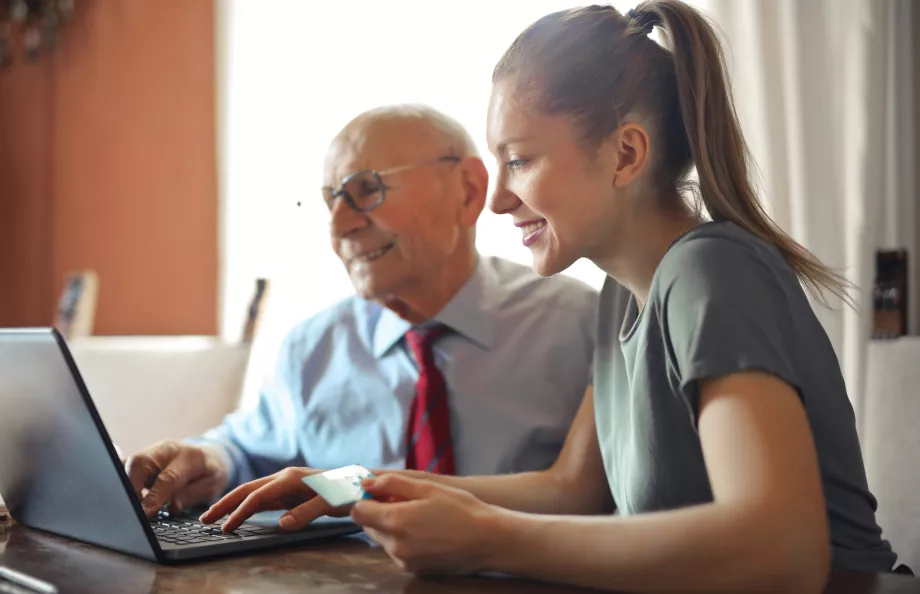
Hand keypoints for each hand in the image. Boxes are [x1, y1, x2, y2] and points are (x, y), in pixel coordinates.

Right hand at [124, 440, 229, 517]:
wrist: (210, 454)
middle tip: (129, 510)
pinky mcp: (142, 457)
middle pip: (140, 463)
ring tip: (124, 506)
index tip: (145, 513)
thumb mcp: (212, 486)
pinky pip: (126, 466)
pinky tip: (121, 496)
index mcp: (189, 457)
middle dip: (130, 486)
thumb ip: (192, 495)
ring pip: (129, 463)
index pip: (168, 478)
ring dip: (123, 484)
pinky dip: (120, 480)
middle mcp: (167, 450)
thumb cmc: (211, 472)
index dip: (155, 497)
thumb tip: (172, 507)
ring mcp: (152, 451)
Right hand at [199, 467, 348, 532]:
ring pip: (253, 493)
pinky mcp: (290, 491)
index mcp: (290, 478)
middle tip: (203, 520)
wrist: (361, 482)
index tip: (225, 528)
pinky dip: (247, 506)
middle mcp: (284, 478)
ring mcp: (286, 484)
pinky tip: (240, 514)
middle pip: (247, 490)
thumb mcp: (330, 503)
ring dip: (233, 504)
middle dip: (224, 503)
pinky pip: (263, 499)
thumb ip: (306, 512)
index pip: (257, 496)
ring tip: (214, 518)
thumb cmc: (348, 490)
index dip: (240, 512)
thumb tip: (281, 524)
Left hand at [351, 474, 501, 575]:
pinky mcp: (414, 570)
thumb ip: (392, 484)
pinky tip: (426, 532)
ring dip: (392, 527)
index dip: (366, 499)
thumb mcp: (427, 488)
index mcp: (395, 521)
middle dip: (380, 513)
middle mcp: (395, 545)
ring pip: (383, 540)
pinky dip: (404, 541)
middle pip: (369, 526)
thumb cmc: (461, 509)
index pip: (358, 512)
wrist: (488, 540)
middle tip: (405, 502)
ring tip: (420, 517)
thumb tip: (366, 484)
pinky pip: (397, 551)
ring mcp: (404, 561)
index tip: (380, 493)